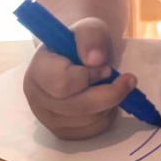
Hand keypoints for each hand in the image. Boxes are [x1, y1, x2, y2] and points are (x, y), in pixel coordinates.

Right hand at [22, 17, 133, 138]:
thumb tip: (95, 59)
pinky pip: (92, 131)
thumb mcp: (90, 29)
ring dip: (110, 105)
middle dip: (108, 93)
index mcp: (37, 70)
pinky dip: (107, 117)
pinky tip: (106, 102)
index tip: (106, 67)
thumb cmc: (83, 43)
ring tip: (110, 88)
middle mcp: (36, 97)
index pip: (61, 83)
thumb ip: (91, 37)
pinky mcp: (62, 131)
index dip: (90, 76)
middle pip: (77, 107)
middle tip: (123, 79)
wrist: (79, 57)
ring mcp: (48, 118)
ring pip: (87, 121)